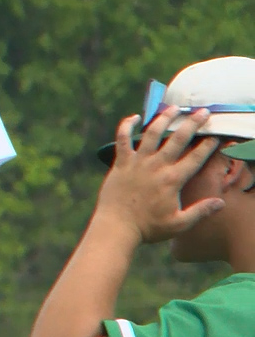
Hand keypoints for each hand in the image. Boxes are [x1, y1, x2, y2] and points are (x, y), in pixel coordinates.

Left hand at [93, 108, 223, 244]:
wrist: (117, 226)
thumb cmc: (148, 228)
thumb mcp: (179, 224)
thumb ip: (201, 211)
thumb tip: (220, 202)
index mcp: (173, 180)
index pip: (196, 157)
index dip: (208, 145)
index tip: (217, 136)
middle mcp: (156, 166)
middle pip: (178, 138)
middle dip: (192, 123)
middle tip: (203, 111)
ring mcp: (137, 162)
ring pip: (152, 133)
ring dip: (164, 118)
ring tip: (174, 108)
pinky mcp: (121, 162)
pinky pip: (122, 139)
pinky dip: (126, 126)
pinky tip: (134, 117)